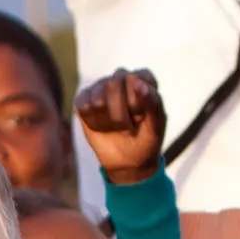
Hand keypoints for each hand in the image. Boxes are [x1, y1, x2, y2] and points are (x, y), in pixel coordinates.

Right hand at [74, 69, 167, 186]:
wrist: (128, 161)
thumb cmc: (146, 139)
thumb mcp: (156, 126)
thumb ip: (152, 102)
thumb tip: (137, 82)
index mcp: (143, 79)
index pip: (137, 78)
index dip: (137, 103)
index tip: (141, 118)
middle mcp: (121, 77)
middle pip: (114, 85)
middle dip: (120, 116)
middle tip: (128, 128)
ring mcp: (101, 86)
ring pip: (98, 99)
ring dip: (107, 122)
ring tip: (114, 128)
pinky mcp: (84, 98)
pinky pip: (83, 107)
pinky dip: (93, 123)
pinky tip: (101, 127)